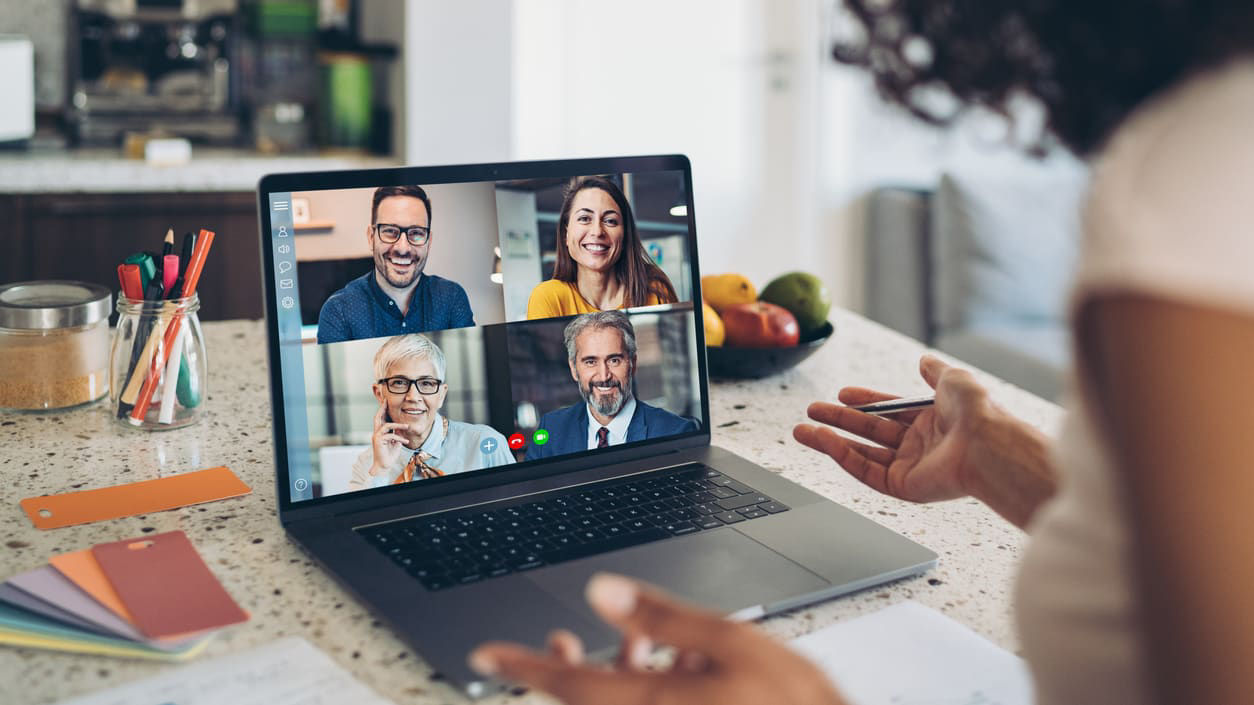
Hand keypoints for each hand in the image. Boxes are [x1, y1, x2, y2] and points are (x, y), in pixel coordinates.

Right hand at [369, 402, 409, 475]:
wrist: (383, 466)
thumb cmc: (389, 455)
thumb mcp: (395, 443)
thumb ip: (397, 434)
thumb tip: (402, 428)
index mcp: (380, 433)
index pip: (381, 419)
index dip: (383, 410)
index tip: (386, 402)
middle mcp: (376, 433)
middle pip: (377, 417)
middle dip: (382, 408)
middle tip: (386, 401)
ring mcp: (376, 437)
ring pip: (387, 425)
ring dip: (398, 425)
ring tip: (407, 427)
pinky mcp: (378, 441)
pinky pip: (390, 436)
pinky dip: (399, 438)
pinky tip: (405, 442)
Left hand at [469, 573, 847, 704]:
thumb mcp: (736, 643)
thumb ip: (664, 617)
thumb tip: (600, 591)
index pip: (568, 686)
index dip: (520, 668)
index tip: (483, 656)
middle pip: (586, 702)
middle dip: (565, 671)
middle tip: (553, 646)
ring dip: (611, 676)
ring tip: (634, 646)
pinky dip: (644, 689)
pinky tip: (672, 670)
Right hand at [792, 355, 995, 503]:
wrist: (987, 443)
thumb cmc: (977, 412)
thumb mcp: (954, 379)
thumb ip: (935, 371)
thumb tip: (924, 360)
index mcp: (931, 421)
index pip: (889, 410)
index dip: (865, 401)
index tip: (842, 394)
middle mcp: (919, 445)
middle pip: (869, 432)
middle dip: (839, 420)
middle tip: (812, 411)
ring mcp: (910, 467)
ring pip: (862, 454)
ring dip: (831, 441)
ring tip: (803, 430)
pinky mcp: (904, 486)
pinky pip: (866, 471)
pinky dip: (843, 457)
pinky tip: (825, 441)